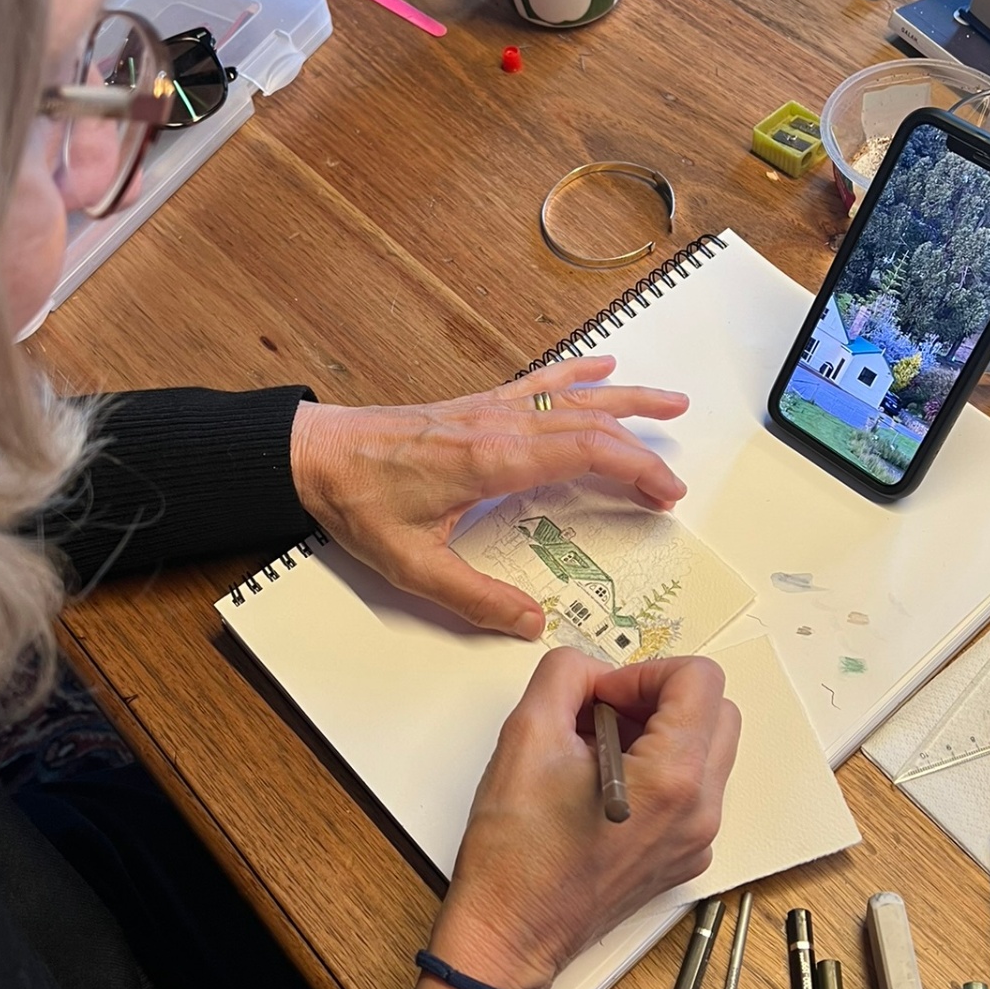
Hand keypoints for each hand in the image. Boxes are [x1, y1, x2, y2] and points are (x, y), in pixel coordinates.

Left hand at [289, 356, 687, 636]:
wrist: (314, 455)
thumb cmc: (358, 502)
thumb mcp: (412, 565)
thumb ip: (474, 597)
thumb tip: (529, 622)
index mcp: (492, 458)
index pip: (585, 454)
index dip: (634, 471)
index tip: (666, 495)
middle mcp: (498, 424)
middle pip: (590, 425)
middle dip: (641, 451)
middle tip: (675, 483)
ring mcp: (489, 409)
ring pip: (573, 395)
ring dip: (626, 400)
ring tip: (671, 403)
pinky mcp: (476, 405)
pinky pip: (539, 382)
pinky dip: (577, 373)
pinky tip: (602, 366)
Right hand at [438, 650, 738, 988]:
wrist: (510, 933)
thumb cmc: (516, 854)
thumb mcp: (528, 735)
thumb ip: (565, 675)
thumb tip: (590, 669)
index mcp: (673, 779)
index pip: (700, 680)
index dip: (645, 671)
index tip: (603, 693)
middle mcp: (700, 812)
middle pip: (716, 712)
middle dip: (661, 698)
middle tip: (603, 712)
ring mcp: (696, 840)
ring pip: (706, 751)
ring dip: (660, 732)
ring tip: (597, 749)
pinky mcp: (683, 857)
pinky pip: (691, 791)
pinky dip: (658, 771)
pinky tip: (604, 785)